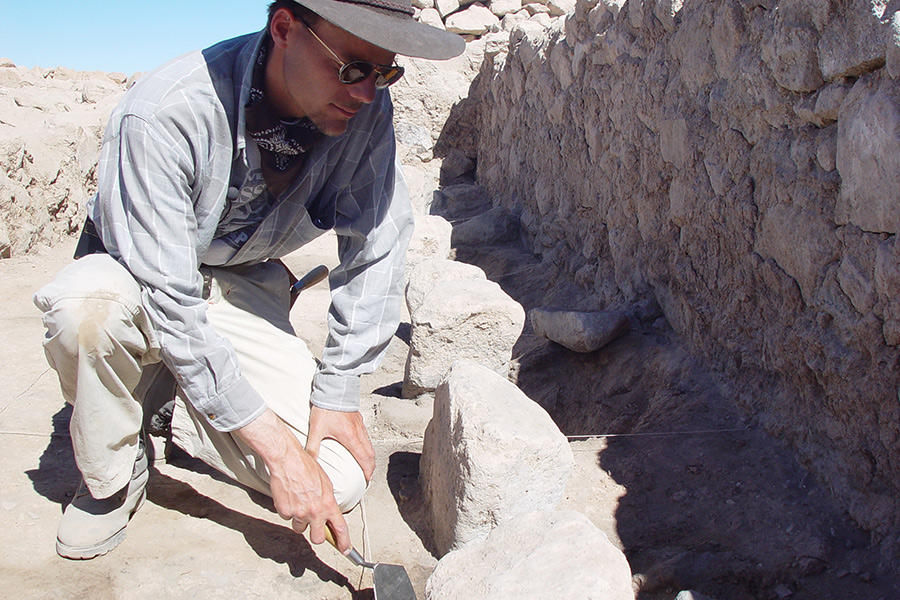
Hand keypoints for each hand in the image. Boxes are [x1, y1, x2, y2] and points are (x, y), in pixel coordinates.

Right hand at [234, 409, 351, 551]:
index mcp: (328, 503)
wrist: (288, 461)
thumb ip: (328, 500)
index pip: (340, 528)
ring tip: (299, 503)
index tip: (345, 549)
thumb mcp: (326, 483)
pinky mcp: (285, 512)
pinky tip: (290, 497)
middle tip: (314, 526)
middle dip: (316, 534)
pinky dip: (288, 511)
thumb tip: (328, 511)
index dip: (344, 542)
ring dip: (300, 520)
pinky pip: (287, 518)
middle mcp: (315, 511)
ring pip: (300, 528)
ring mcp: (299, 513)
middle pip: (318, 538)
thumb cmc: (307, 467)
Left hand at [306, 406, 375, 482]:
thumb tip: (309, 462)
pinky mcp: (359, 419)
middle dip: (371, 466)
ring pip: (370, 444)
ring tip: (365, 463)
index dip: (367, 471)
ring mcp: (360, 425)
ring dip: (369, 456)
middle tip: (368, 476)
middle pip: (370, 454)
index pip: (364, 459)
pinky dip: (366, 445)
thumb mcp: (316, 429)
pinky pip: (366, 436)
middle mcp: (359, 433)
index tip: (367, 480)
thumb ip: (312, 447)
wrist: (334, 388)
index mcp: (350, 438)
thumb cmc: (326, 408)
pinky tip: (360, 445)